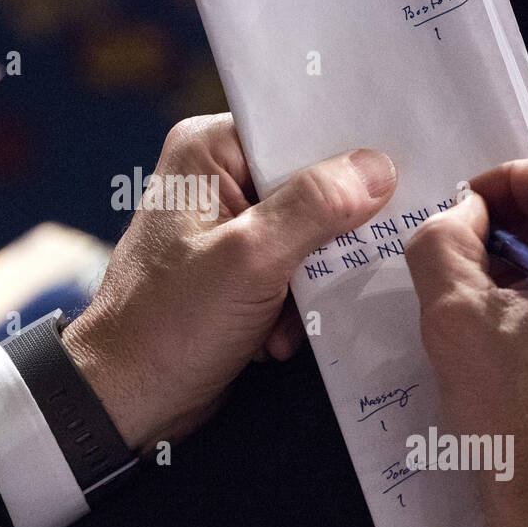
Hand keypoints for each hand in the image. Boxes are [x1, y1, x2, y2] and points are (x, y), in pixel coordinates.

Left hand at [62, 113, 396, 452]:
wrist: (126, 399)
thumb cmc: (168, 325)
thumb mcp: (249, 260)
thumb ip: (314, 208)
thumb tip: (379, 167)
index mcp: (209, 149)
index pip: (300, 128)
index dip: (350, 152)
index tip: (401, 175)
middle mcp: (218, 177)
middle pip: (313, 181)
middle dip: (337, 229)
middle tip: (352, 260)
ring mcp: (230, 225)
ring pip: (313, 232)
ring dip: (317, 279)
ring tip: (294, 315)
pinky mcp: (240, 269)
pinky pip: (298, 269)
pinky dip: (299, 305)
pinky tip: (277, 336)